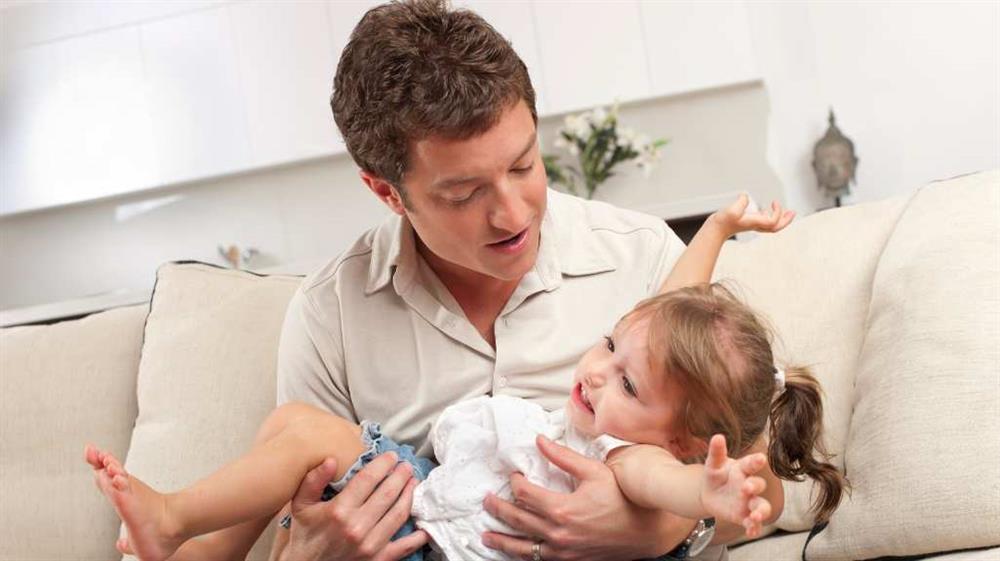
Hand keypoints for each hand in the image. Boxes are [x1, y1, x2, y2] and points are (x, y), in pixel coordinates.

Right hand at [277, 453, 426, 560]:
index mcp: (339, 510)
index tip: (391, 456)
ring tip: (414, 482)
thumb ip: (313, 481)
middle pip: (388, 493)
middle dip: (401, 475)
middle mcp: (357, 527)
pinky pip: (404, 546)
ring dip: (410, 495)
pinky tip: (424, 525)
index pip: (368, 479)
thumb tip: (331, 460)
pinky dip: (418, 536)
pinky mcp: (378, 559)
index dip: (383, 464)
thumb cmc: (305, 536)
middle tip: (406, 465)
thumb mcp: (301, 506)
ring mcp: (370, 545)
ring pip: (399, 514)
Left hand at [481, 435, 690, 559]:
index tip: (514, 476)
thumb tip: (540, 441)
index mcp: (562, 509)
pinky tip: (516, 551)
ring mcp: (562, 551)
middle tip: (486, 501)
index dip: (515, 483)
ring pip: (523, 547)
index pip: (525, 494)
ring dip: (502, 540)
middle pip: (517, 521)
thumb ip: (563, 457)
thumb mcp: (595, 471)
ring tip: (487, 535)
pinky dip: (523, 555)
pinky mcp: (569, 560)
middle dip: (498, 509)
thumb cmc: (622, 499)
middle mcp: (558, 533)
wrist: (645, 531)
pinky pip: (539, 560)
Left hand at [700, 435, 771, 538]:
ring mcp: (749, 502)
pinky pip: (753, 523)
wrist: (710, 493)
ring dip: (761, 512)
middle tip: (747, 487)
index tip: (761, 458)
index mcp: (742, 469)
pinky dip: (754, 528)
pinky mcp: (744, 516)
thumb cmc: (716, 475)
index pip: (751, 463)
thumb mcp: (713, 464)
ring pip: (761, 506)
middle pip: (758, 485)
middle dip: (755, 486)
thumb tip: (717, 437)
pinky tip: (751, 532)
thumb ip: (716, 452)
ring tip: (755, 516)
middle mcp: (749, 485)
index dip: (756, 461)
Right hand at [708, 194, 794, 237]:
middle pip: (776, 227)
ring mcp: (752, 225)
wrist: (714, 230)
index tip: (773, 202)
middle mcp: (756, 225)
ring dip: (780, 219)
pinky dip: (768, 216)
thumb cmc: (722, 222)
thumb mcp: (731, 210)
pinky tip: (765, 209)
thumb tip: (745, 196)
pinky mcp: (747, 223)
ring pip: (771, 225)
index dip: (778, 212)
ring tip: (786, 211)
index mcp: (755, 223)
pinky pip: (763, 222)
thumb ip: (741, 202)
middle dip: (786, 220)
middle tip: (793, 212)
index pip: (773, 221)